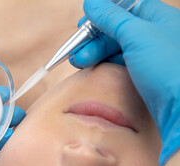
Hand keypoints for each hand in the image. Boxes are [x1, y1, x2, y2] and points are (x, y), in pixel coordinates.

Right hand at [69, 0, 179, 165]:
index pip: (126, 8)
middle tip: (77, 51)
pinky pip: (120, 65)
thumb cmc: (169, 68)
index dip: (102, 15)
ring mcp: (152, 57)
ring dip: (95, 53)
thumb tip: (91, 3)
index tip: (83, 25)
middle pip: (117, 29)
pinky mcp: (146, 77)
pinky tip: (93, 69)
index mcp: (161, 18)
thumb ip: (111, 18)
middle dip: (93, 39)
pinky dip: (105, 65)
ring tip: (78, 62)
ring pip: (116, 48)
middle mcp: (157, 35)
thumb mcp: (136, 35)